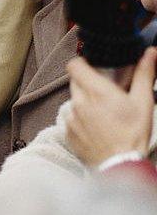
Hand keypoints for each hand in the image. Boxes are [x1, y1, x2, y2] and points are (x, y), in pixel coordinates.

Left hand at [65, 47, 156, 167]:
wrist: (121, 165)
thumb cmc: (133, 134)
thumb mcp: (143, 102)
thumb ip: (144, 74)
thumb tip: (150, 52)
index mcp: (96, 91)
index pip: (74, 65)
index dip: (82, 63)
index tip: (93, 67)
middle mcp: (79, 102)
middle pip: (75, 83)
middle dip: (87, 84)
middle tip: (105, 93)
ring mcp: (71, 118)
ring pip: (74, 101)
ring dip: (85, 103)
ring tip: (104, 114)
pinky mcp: (68, 132)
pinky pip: (71, 119)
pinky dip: (81, 120)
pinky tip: (97, 128)